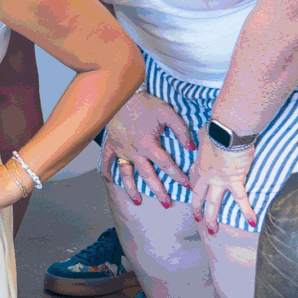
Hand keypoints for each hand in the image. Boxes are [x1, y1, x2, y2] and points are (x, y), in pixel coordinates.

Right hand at [105, 90, 193, 204]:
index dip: (178, 176)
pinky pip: (107, 160)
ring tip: (137, 201)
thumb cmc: (145, 103)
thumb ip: (181, 130)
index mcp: (149, 144)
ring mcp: (121, 149)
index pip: (167, 165)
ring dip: (132, 188)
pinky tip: (110, 180)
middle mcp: (134, 151)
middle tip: (166, 203)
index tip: (187, 186)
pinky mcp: (111, 144)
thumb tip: (191, 148)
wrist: (121, 94)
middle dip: (158, 190)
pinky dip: (107, 171)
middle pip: (148, 175)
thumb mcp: (168, 113)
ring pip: (127, 173)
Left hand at [191, 135, 260, 234]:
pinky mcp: (235, 180)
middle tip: (197, 220)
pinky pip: (241, 198)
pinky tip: (251, 222)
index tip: (192, 194)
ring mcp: (219, 179)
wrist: (228, 130)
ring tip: (212, 231)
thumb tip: (203, 134)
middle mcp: (207, 175)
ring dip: (212, 218)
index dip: (193, 187)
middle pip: (199, 196)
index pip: (194, 179)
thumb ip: (203, 139)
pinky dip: (247, 210)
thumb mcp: (204, 133)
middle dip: (197, 210)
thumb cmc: (217, 128)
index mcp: (199, 163)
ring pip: (214, 203)